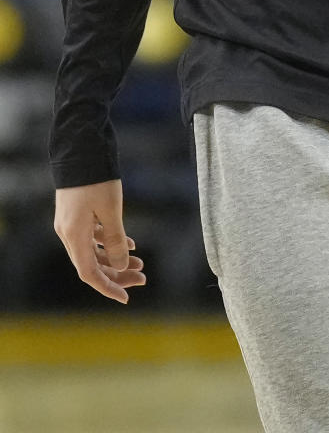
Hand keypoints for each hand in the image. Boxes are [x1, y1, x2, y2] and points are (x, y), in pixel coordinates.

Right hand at [54, 179, 145, 303]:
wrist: (81, 148)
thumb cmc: (97, 178)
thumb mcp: (111, 210)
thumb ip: (115, 240)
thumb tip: (120, 266)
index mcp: (74, 236)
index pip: (89, 274)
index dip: (108, 288)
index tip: (126, 297)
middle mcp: (68, 234)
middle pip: (92, 265)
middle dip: (117, 274)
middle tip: (143, 278)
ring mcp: (71, 224)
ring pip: (94, 252)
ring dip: (115, 259)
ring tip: (141, 263)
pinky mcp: (76, 214)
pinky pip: (93, 237)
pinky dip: (110, 243)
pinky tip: (130, 243)